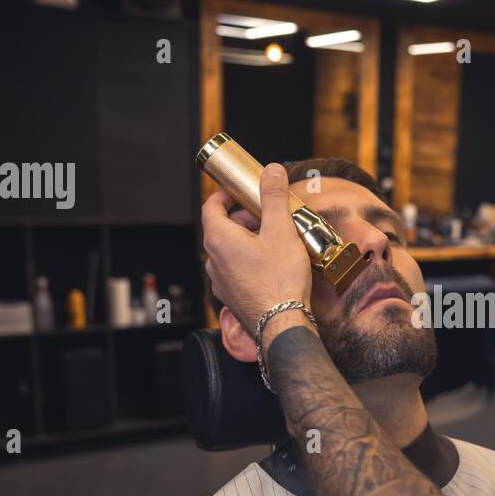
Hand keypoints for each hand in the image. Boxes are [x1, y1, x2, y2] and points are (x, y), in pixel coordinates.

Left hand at [202, 163, 312, 346]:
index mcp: (219, 239)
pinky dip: (249, 260)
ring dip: (248, 240)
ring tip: (274, 240)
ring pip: (229, 250)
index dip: (226, 194)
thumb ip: (273, 197)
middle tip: (268, 216)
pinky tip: (271, 265)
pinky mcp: (231, 296)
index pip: (212, 206)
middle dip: (244, 217)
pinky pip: (235, 269)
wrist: (282, 324)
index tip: (240, 190)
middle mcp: (213, 260)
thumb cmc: (280, 280)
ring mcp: (220, 280)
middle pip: (222, 227)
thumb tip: (270, 171)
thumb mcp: (281, 230)